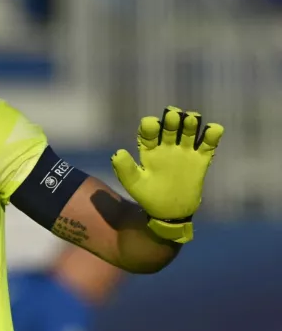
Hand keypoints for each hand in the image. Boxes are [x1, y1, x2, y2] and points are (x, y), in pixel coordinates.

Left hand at [111, 107, 223, 242]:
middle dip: (172, 118)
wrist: (171, 212)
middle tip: (173, 118)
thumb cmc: (149, 196)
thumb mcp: (134, 184)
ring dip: (191, 122)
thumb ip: (125, 169)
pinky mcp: (201, 159)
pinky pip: (209, 143)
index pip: (149, 131)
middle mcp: (167, 147)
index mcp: (149, 150)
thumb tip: (118, 152)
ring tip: (190, 121)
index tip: (151, 125)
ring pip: (189, 130)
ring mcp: (185, 151)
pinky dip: (213, 134)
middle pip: (170, 126)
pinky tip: (212, 130)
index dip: (150, 125)